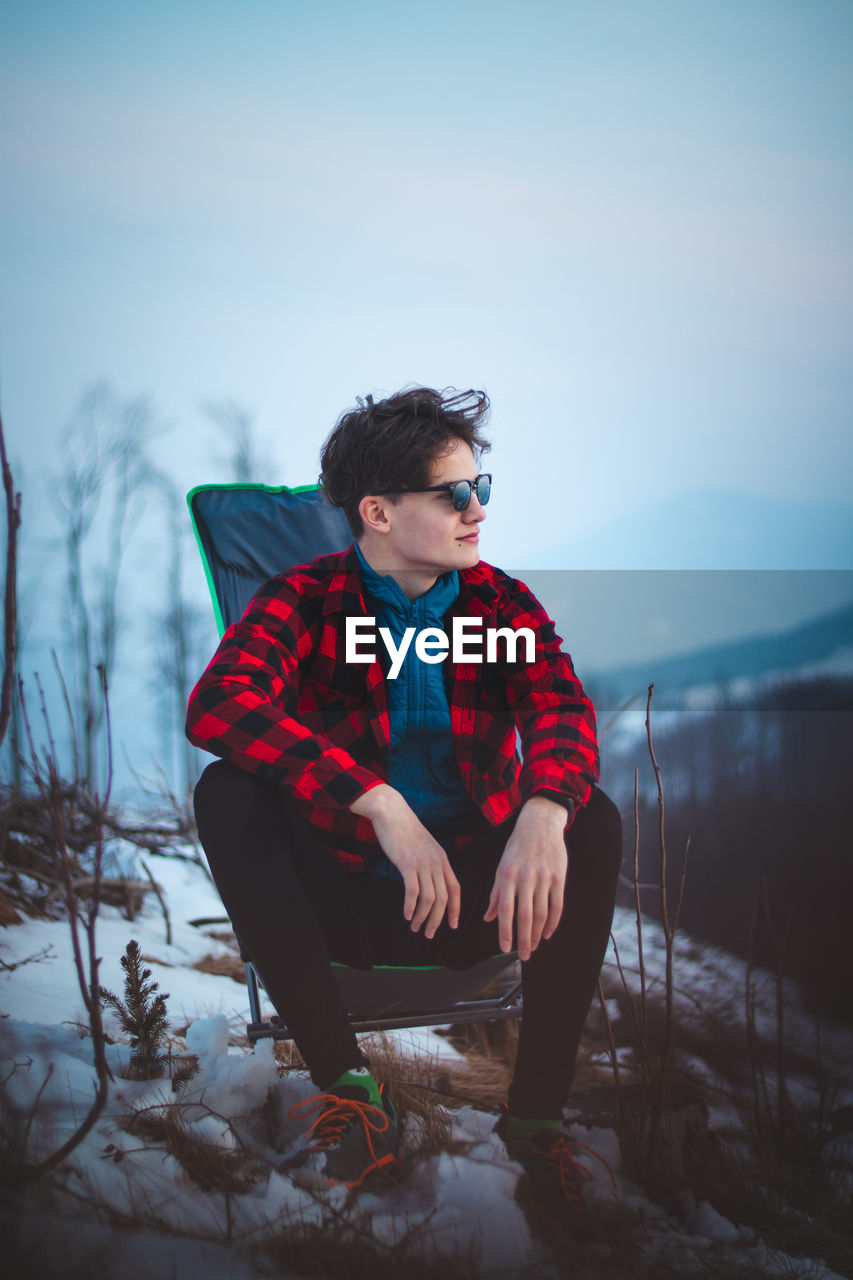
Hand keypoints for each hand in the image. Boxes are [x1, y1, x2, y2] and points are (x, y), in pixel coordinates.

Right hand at [350, 784, 460, 937]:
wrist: (392, 812)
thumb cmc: (405, 830)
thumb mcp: (424, 846)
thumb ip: (429, 863)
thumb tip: (428, 882)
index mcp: (442, 859)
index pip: (455, 889)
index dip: (455, 909)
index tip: (452, 925)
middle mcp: (436, 863)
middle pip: (443, 898)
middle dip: (438, 920)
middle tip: (429, 934)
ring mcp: (423, 863)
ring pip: (429, 898)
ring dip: (422, 917)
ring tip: (415, 927)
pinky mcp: (408, 864)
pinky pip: (413, 891)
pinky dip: (410, 906)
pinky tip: (406, 915)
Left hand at [484, 796, 567, 960]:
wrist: (540, 823)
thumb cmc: (517, 847)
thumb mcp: (502, 866)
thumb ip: (496, 893)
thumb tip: (489, 918)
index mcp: (507, 875)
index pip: (505, 909)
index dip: (505, 930)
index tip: (504, 948)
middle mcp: (526, 877)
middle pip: (525, 915)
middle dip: (523, 938)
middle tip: (523, 956)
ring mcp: (544, 877)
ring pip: (542, 913)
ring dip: (537, 933)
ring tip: (533, 947)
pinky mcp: (559, 877)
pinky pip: (557, 905)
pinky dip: (553, 922)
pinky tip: (547, 933)